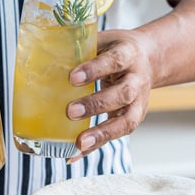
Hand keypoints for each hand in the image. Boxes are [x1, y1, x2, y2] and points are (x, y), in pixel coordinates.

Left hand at [66, 28, 155, 160]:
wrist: (150, 58)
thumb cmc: (117, 49)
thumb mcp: (104, 41)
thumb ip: (82, 48)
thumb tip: (44, 53)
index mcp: (129, 54)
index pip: (115, 61)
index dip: (96, 69)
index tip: (73, 77)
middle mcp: (137, 79)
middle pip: (123, 94)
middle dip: (97, 104)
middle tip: (71, 111)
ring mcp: (140, 101)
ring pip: (127, 120)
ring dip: (102, 133)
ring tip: (79, 143)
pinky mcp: (134, 117)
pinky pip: (117, 134)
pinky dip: (97, 145)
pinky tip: (76, 153)